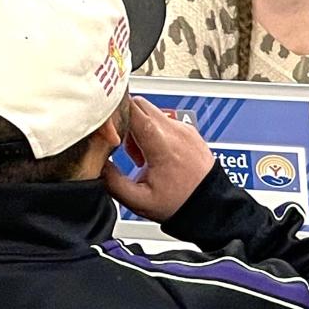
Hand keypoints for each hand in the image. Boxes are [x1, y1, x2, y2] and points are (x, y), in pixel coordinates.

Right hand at [102, 96, 214, 221]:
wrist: (211, 205)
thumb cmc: (180, 203)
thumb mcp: (139, 200)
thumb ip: (113, 182)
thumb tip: (97, 165)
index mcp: (161, 143)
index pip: (133, 109)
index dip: (114, 111)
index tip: (103, 124)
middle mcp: (174, 129)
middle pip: (139, 104)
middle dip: (124, 119)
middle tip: (121, 145)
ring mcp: (183, 127)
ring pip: (151, 111)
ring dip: (138, 127)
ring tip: (140, 156)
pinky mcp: (189, 130)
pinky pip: (164, 120)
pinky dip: (152, 131)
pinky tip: (154, 155)